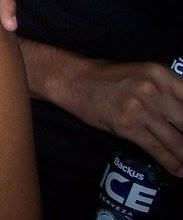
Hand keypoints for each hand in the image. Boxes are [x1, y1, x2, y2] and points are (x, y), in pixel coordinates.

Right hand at [72, 60, 182, 176]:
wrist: (73, 80)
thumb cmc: (108, 77)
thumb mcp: (143, 75)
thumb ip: (167, 90)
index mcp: (160, 74)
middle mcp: (153, 89)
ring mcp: (139, 108)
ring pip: (176, 140)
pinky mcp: (127, 125)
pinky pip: (156, 148)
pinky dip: (171, 163)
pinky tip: (178, 170)